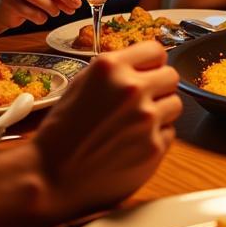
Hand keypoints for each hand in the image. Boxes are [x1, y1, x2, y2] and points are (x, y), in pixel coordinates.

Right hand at [33, 40, 181, 217]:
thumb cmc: (61, 131)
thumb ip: (115, 70)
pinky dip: (156, 137)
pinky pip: (169, 132)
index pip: (156, 50)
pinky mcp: (154, 146)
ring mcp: (146, 118)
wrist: (50, 176)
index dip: (150, 63)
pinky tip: (132, 144)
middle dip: (158, 86)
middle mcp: (132, 89)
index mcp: (111, 68)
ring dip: (160, 112)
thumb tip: (143, 63)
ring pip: (175, 104)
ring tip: (134, 124)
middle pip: (171, 76)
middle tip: (140, 101)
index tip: (146, 72)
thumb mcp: (81, 84)